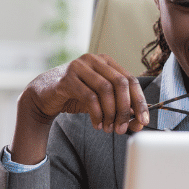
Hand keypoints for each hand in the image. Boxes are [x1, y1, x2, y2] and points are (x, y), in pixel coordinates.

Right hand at [11, 54, 148, 164]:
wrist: (44, 97)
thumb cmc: (76, 97)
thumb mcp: (101, 101)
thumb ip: (119, 108)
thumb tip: (139, 123)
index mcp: (106, 62)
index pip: (131, 79)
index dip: (140, 101)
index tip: (144, 121)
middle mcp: (94, 60)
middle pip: (121, 83)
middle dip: (126, 109)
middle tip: (123, 128)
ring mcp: (79, 66)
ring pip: (106, 89)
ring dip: (111, 113)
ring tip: (109, 128)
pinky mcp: (67, 78)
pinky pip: (89, 97)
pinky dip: (97, 114)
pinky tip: (97, 124)